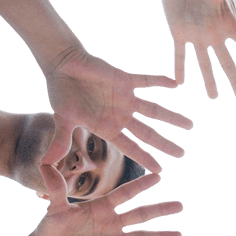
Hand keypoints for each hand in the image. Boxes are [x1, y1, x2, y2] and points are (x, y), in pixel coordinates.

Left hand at [29, 169, 181, 235]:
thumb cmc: (50, 226)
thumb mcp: (54, 206)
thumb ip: (55, 188)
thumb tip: (45, 164)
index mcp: (102, 207)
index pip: (126, 194)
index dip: (141, 186)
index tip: (159, 176)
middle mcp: (112, 222)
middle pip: (141, 215)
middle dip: (161, 210)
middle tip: (180, 205)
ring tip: (179, 235)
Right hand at [42, 47, 190, 173]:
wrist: (63, 65)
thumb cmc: (62, 92)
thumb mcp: (62, 119)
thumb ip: (60, 141)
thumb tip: (45, 165)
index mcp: (107, 127)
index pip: (130, 146)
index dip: (145, 157)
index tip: (161, 170)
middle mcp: (120, 115)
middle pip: (147, 133)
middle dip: (165, 143)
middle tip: (182, 154)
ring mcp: (125, 98)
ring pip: (153, 110)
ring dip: (172, 117)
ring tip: (190, 125)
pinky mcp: (126, 80)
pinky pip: (147, 81)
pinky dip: (161, 81)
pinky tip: (177, 84)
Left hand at [155, 0, 235, 99]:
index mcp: (226, 23)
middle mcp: (213, 33)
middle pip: (226, 61)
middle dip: (234, 80)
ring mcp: (196, 35)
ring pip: (204, 63)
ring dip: (209, 80)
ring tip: (214, 98)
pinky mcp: (179, 33)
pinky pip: (179, 55)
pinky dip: (179, 68)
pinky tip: (179, 84)